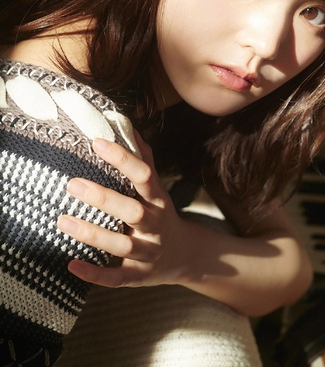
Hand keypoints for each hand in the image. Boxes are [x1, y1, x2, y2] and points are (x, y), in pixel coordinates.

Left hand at [57, 136, 186, 287]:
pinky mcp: (139, 276)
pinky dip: (95, 274)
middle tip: (71, 184)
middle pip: (133, 211)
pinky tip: (71, 264)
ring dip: (93, 234)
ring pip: (123, 246)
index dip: (122, 158)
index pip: (143, 175)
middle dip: (103, 198)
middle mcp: (155, 224)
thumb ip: (142, 158)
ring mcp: (149, 252)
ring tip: (62, 221)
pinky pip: (118, 278)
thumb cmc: (159, 212)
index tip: (96, 142)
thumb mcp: (155, 187)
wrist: (183, 255)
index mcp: (157, 198)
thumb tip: (126, 125)